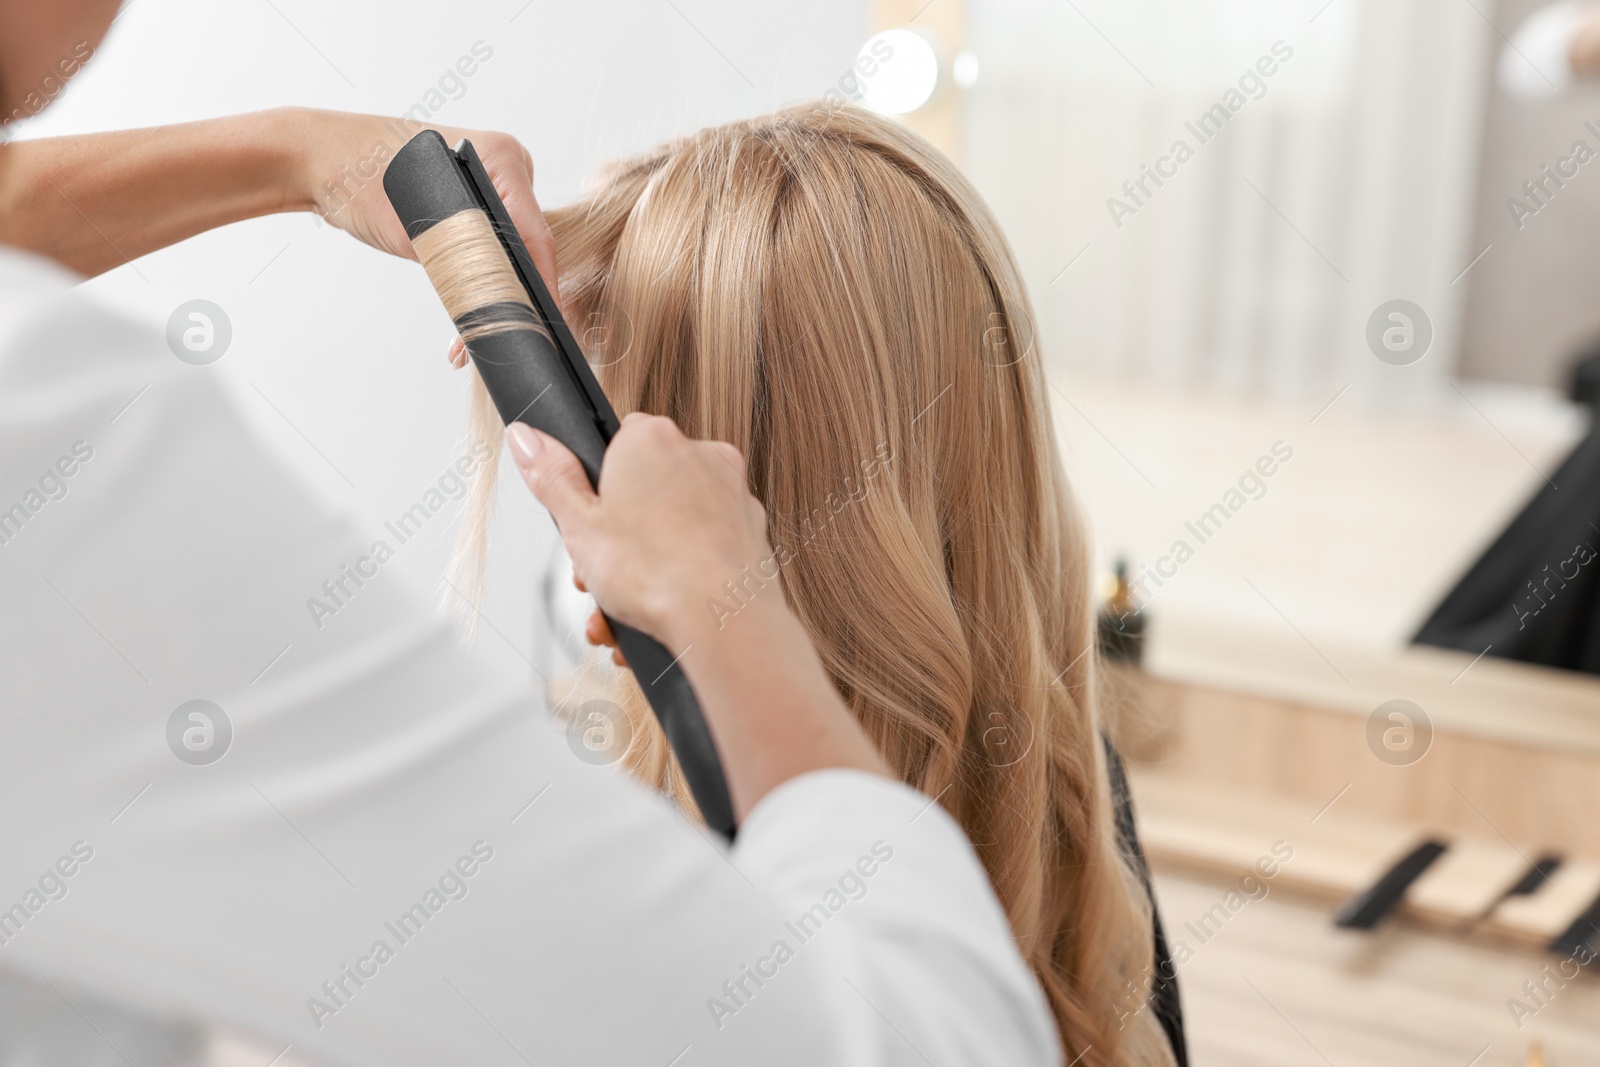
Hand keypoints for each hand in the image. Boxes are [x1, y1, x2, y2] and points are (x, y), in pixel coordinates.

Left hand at [290, 109, 557, 366]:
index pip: (536, 235)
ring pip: (506, 255)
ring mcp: (490, 183)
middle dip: (510, 297)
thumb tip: (491, 303)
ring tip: (465, 340)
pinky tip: (459, 318)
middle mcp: (505, 167)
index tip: (540, 325)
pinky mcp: (472, 201)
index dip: (541, 286)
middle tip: (492, 338)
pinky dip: (474, 281)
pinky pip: (487, 248)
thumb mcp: (412, 231)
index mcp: (503, 158)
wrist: (317, 159)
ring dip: (489, 296)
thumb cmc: (354, 176)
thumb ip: (459, 263)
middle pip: (526, 248)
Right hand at [506, 414, 773, 648]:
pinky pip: (703, 550)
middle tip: (596, 576)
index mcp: (653, 440)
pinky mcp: (751, 532)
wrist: (725, 623)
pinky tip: (657, 615)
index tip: (585, 524)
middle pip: (644, 491)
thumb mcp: (579, 525)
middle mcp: (701, 456)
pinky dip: (680, 578)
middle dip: (614, 540)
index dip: (592, 490)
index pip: (614, 444)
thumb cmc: (656, 573)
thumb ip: (551, 477)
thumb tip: (526, 437)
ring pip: (673, 526)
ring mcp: (732, 494)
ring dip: (641, 569)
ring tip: (620, 610)